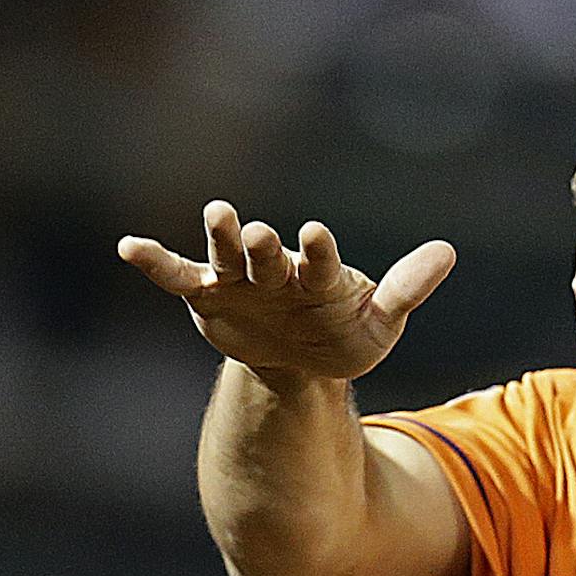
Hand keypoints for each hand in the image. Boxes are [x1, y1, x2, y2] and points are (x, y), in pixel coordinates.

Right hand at [117, 202, 455, 380]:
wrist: (304, 362)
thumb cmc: (344, 334)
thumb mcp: (379, 324)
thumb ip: (406, 290)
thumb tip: (448, 252)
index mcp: (320, 274)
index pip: (320, 260)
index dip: (318, 250)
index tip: (313, 234)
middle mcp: (277, 270)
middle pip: (267, 254)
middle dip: (262, 245)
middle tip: (258, 231)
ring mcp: (240, 280)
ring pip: (225, 255)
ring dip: (220, 236)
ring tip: (217, 212)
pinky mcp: (208, 296)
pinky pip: (178, 277)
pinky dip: (155, 262)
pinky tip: (128, 246)